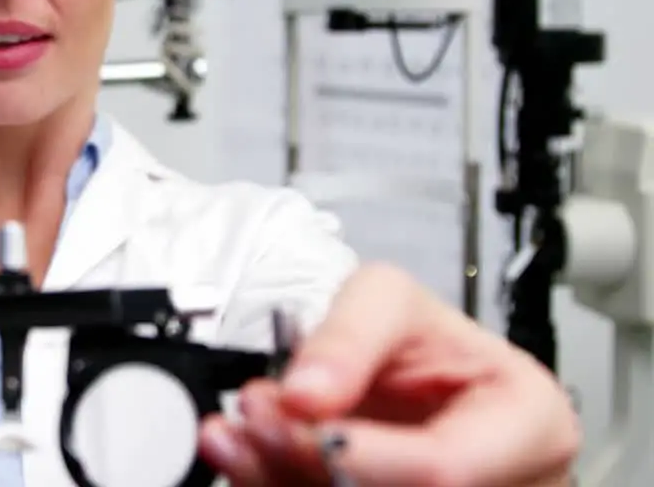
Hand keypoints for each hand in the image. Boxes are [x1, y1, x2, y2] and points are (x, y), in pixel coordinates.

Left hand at [198, 263, 580, 486]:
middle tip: (254, 420)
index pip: (446, 465)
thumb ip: (349, 336)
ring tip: (237, 436)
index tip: (295, 414)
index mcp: (530, 423)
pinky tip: (246, 457)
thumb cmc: (425, 342)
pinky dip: (278, 485)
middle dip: (308, 464)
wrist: (413, 372)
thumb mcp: (391, 300)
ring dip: (280, 478)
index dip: (359, 452)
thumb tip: (303, 393)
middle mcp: (503, 483)